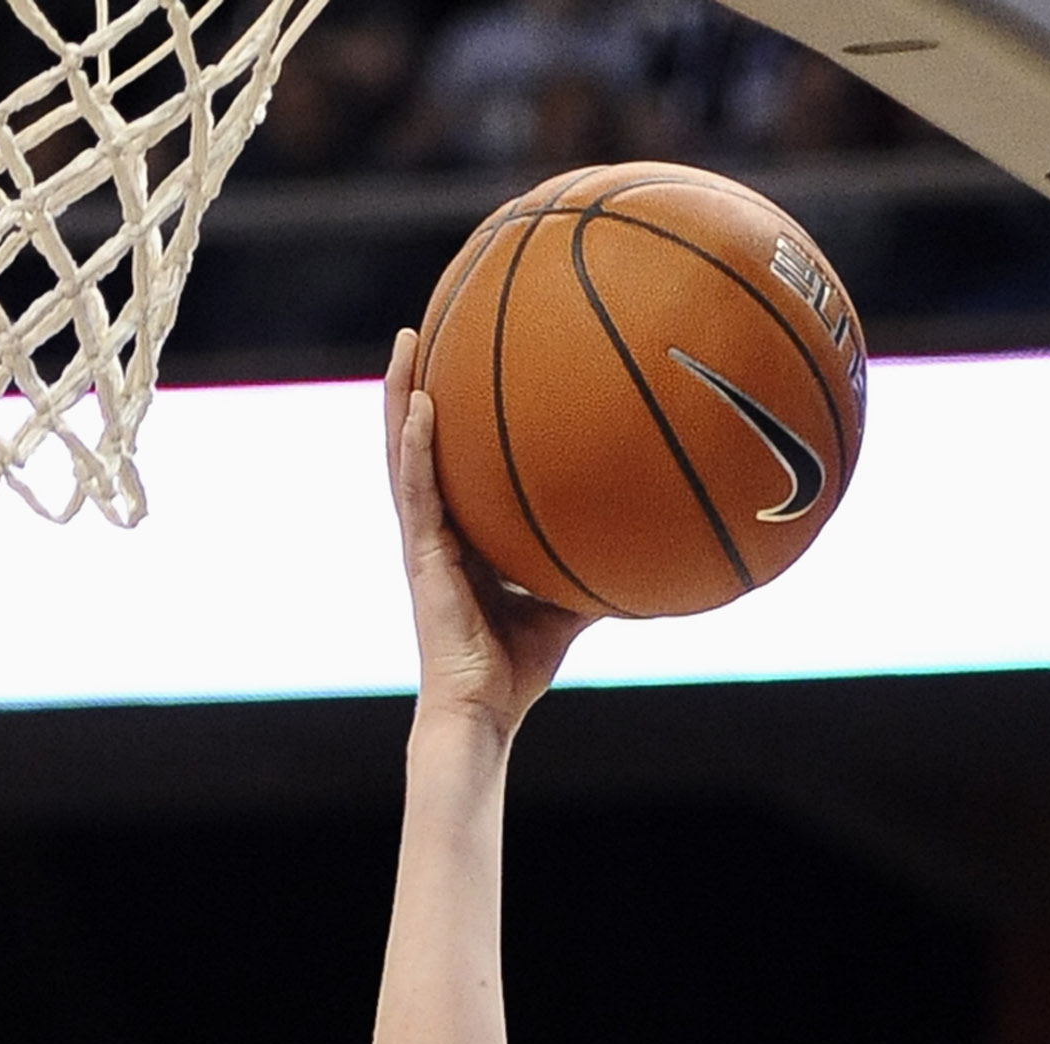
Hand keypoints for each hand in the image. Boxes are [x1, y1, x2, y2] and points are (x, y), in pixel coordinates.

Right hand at [385, 329, 591, 740]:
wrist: (483, 711)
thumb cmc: (518, 669)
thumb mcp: (569, 604)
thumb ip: (593, 565)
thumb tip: (649, 538)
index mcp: (461, 536)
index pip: (452, 462)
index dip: (451, 414)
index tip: (461, 358)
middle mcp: (436, 528)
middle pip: (419, 442)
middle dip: (417, 383)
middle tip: (423, 325)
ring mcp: (423, 540)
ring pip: (402, 452)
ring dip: (401, 394)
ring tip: (406, 337)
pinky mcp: (420, 556)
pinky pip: (415, 489)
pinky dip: (415, 444)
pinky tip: (423, 403)